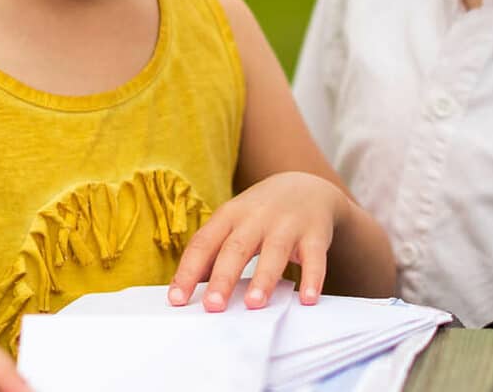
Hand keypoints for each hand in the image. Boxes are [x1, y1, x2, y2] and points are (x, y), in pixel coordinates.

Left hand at [167, 171, 346, 311]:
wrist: (307, 187)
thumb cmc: (261, 213)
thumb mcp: (233, 222)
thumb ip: (213, 251)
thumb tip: (185, 287)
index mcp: (230, 215)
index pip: (204, 243)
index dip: (188, 271)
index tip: (177, 299)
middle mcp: (257, 217)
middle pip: (236, 248)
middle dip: (223, 278)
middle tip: (213, 306)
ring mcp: (287, 224)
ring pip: (274, 252)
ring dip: (263, 279)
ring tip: (254, 304)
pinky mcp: (315, 234)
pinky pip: (315, 258)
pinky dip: (313, 278)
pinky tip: (308, 299)